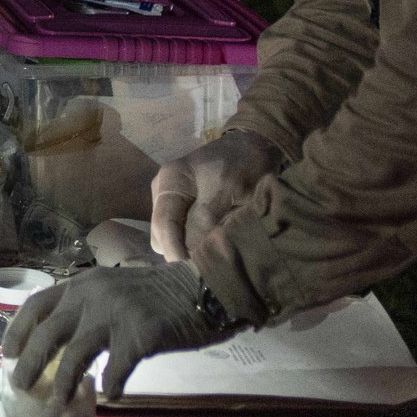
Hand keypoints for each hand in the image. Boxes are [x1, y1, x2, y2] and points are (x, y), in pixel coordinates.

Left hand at [4, 260, 227, 400]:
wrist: (202, 288)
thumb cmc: (156, 293)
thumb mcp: (111, 289)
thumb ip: (85, 308)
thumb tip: (57, 341)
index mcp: (81, 284)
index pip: (36, 305)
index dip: (18, 331)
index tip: (10, 354)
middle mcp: (92, 296)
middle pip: (48, 334)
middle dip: (30, 364)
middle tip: (21, 386)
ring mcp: (116, 315)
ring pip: (75, 355)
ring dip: (63, 384)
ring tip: (56, 404)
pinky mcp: (140, 335)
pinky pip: (117, 368)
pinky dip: (111, 385)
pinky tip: (111, 395)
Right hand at [151, 130, 282, 262]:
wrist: (255, 145)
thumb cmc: (242, 163)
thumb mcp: (227, 188)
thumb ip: (206, 217)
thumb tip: (192, 251)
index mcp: (169, 182)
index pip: (163, 224)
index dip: (175, 251)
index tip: (191, 271)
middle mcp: (163, 192)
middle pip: (161, 234)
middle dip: (179, 252)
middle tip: (205, 268)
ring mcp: (171, 201)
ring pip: (168, 237)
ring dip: (185, 249)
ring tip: (209, 258)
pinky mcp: (182, 209)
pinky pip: (179, 233)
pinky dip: (191, 244)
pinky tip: (208, 248)